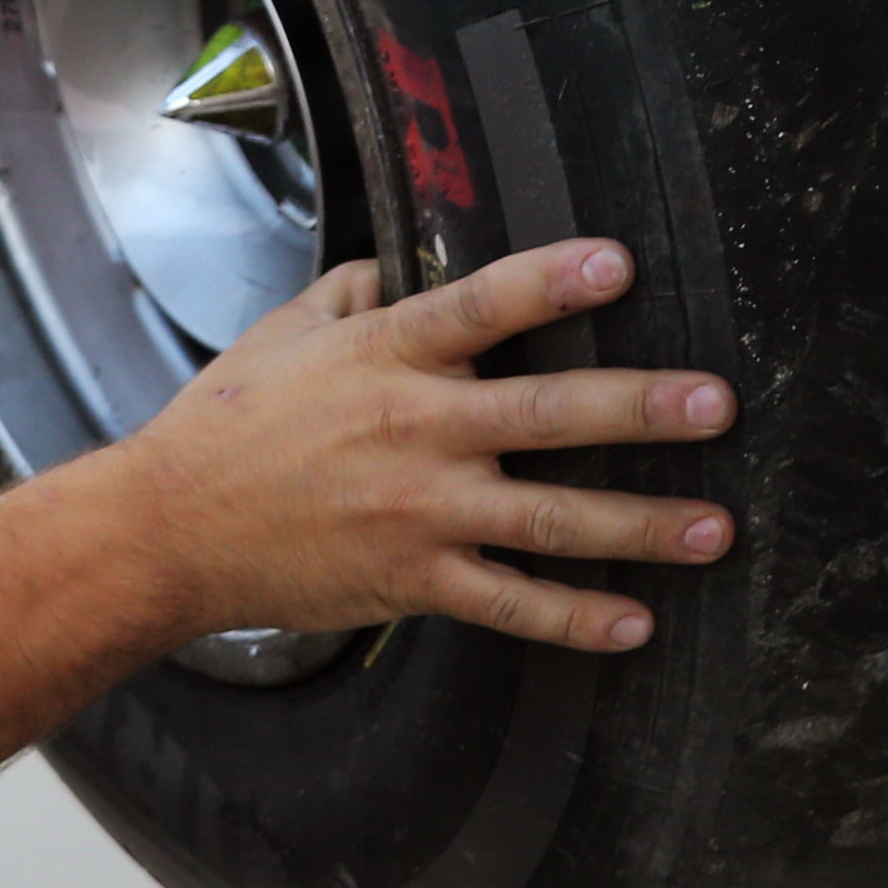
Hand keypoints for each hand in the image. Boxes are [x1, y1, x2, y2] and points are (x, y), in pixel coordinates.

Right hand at [111, 239, 736, 651]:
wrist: (169, 529)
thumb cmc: (228, 421)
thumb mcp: (286, 330)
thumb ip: (357, 291)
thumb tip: (403, 264)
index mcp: (388, 355)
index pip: (482, 305)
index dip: (551, 282)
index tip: (620, 265)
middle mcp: (416, 430)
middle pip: (545, 413)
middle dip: (641, 409)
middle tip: (717, 404)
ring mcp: (419, 512)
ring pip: (549, 519)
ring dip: (641, 526)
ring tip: (716, 529)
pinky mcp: (413, 580)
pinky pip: (509, 604)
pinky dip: (574, 618)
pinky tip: (635, 623)